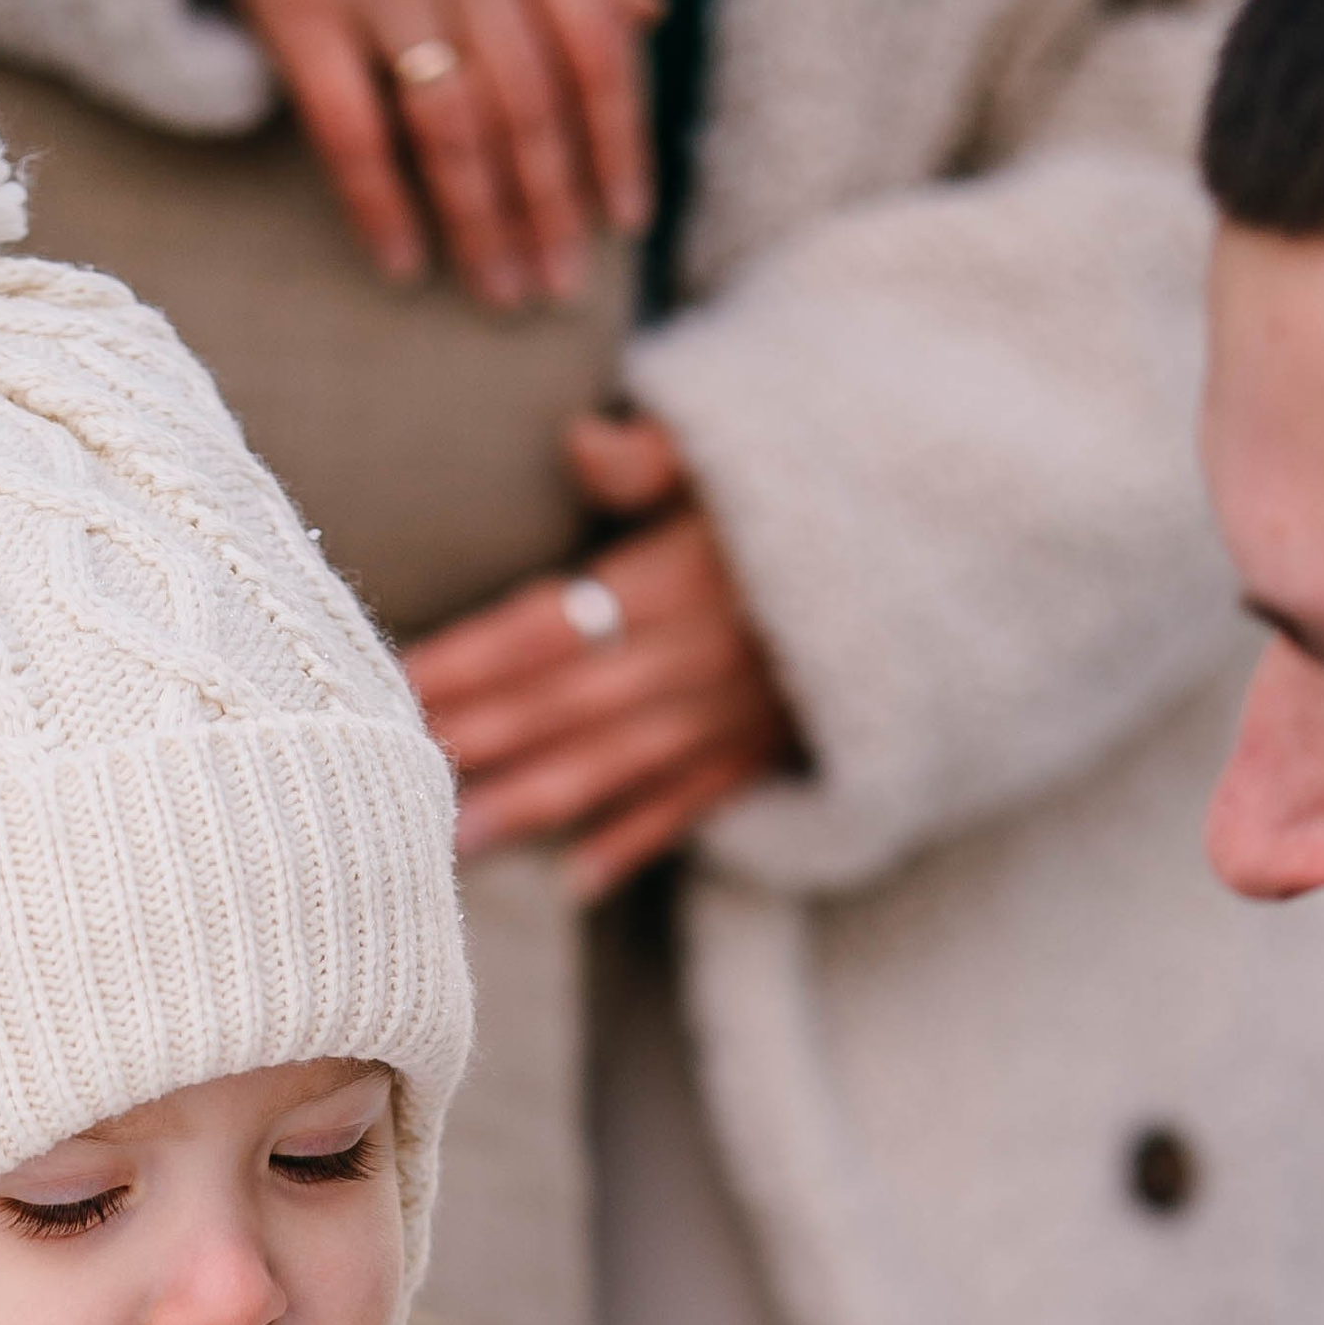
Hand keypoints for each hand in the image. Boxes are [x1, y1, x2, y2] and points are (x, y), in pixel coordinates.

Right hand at [211, 0, 658, 307]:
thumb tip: (646, 19)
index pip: (593, 48)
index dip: (615, 145)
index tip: (625, 223)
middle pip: (528, 104)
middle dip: (550, 208)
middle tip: (558, 287)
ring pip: (451, 127)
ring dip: (483, 225)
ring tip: (501, 291)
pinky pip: (350, 129)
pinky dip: (381, 207)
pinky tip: (403, 263)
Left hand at [404, 415, 799, 898]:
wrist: (937, 550)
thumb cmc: (814, 486)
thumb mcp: (737, 447)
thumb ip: (654, 453)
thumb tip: (579, 442)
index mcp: (675, 580)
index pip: (546, 627)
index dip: (469, 660)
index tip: (395, 682)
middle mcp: (694, 658)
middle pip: (561, 708)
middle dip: (474, 744)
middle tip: (386, 779)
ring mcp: (729, 714)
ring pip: (613, 769)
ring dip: (530, 809)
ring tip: (451, 847)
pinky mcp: (764, 750)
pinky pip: (692, 806)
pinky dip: (636, 842)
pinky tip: (576, 882)